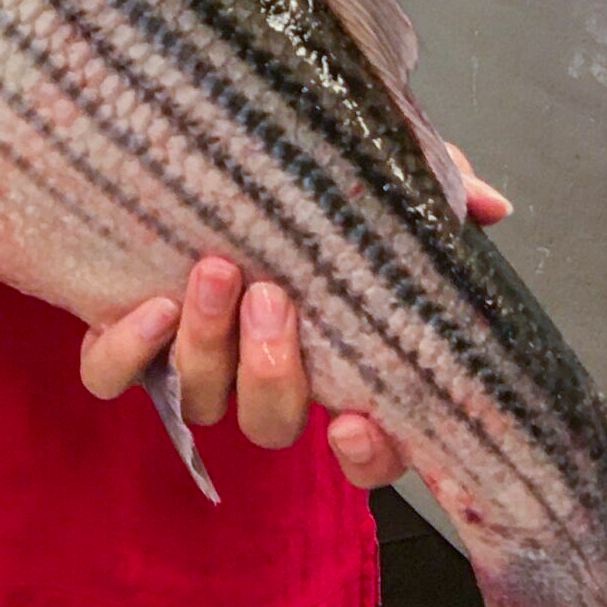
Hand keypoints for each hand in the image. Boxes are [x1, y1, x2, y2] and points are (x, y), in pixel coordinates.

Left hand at [77, 150, 511, 489]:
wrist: (182, 150)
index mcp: (332, 361)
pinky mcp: (121, 343)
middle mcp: (260, 377)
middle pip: (272, 425)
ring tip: (216, 271)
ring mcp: (191, 365)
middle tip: (274, 297)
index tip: (355, 419)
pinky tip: (149, 305)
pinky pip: (113, 377)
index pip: (368, 448)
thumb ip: (435, 189)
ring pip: (200, 400)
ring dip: (210, 346)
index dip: (366, 456)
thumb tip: (493, 203)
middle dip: (274, 371)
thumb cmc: (292, 180)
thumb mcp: (370, 177)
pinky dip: (128, 352)